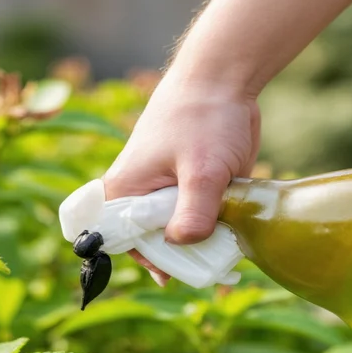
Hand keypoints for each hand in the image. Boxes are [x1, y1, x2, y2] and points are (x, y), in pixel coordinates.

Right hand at [102, 70, 260, 283]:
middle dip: (179, 260)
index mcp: (123, 192)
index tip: (176, 274)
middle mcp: (139, 197)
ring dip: (200, 248)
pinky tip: (234, 241)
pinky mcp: (190, 189)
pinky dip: (213, 232)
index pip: (118, 242)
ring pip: (177, 234)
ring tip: (227, 259)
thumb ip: (193, 212)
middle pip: (151, 244)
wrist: (225, 78)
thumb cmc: (203, 116)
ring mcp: (166, 194)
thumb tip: (182, 246)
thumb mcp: (202, 170)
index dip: (144, 261)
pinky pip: (196, 220)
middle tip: (212, 270)